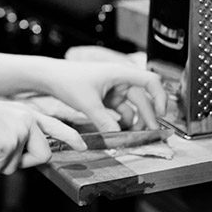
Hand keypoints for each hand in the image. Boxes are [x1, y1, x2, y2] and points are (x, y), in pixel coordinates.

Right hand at [0, 95, 86, 173]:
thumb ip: (15, 136)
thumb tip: (21, 159)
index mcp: (24, 113)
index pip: (54, 125)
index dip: (70, 137)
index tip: (83, 147)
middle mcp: (27, 119)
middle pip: (42, 156)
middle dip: (21, 163)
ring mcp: (20, 130)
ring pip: (16, 166)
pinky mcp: (9, 142)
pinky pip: (0, 168)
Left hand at [43, 55, 166, 132]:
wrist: (50, 78)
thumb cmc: (67, 80)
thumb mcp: (87, 103)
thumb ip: (104, 122)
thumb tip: (117, 138)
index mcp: (120, 73)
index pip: (151, 80)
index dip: (160, 96)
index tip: (161, 113)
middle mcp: (121, 80)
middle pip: (143, 99)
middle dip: (149, 117)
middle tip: (153, 134)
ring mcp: (115, 89)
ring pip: (133, 107)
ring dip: (137, 121)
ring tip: (136, 136)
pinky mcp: (108, 98)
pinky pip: (122, 111)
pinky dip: (124, 122)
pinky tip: (122, 132)